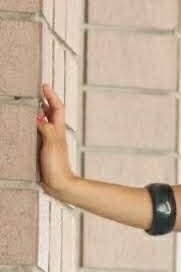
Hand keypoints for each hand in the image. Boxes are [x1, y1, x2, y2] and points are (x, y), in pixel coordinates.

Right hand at [36, 84, 76, 199]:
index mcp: (58, 131)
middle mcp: (55, 134)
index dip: (52, 96)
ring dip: (41, 112)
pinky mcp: (45, 149)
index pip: (57, 108)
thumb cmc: (57, 168)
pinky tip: (30, 126)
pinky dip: (36, 125)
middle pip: (53, 113)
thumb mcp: (51, 145)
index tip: (45, 86)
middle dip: (46, 100)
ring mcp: (50, 141)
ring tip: (34, 104)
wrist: (59, 185)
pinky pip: (40, 132)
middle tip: (39, 91)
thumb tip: (40, 117)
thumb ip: (47, 130)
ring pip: (47, 122)